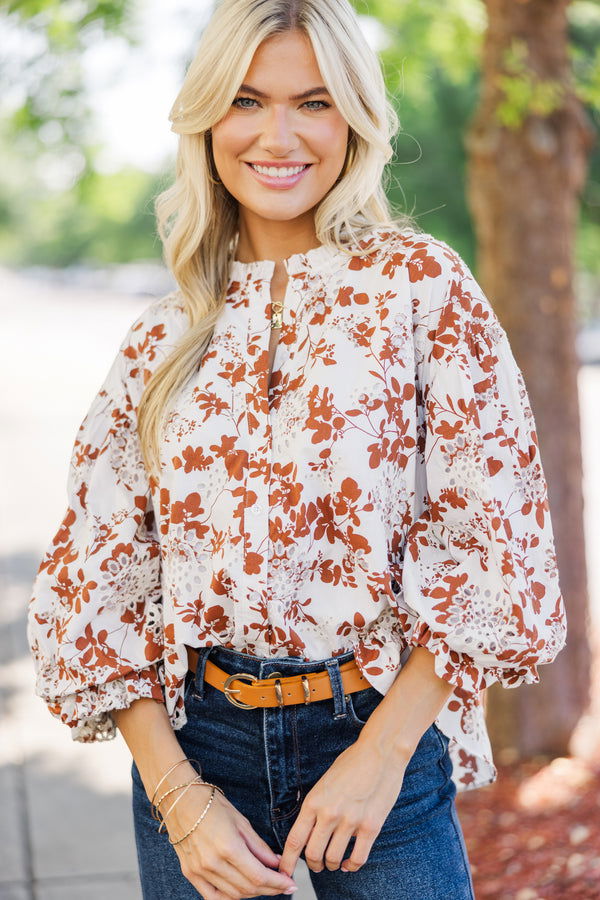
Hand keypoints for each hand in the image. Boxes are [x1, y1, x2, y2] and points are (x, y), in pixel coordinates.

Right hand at [165, 783, 298, 897]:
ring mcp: (200, 871)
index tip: (290, 883)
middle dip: (269, 889)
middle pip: (248, 888)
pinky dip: (230, 897)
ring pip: (233, 895)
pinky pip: (213, 897)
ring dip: (252, 893)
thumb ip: (259, 846)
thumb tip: (277, 863)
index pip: (259, 876)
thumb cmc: (212, 805)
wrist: (181, 800)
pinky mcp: (190, 873)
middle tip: (281, 884)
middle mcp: (213, 863)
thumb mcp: (241, 821)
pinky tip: (241, 891)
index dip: (278, 883)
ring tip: (264, 884)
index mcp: (228, 847)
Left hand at [277, 737, 408, 879]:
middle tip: (317, 865)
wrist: (380, 752)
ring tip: (334, 863)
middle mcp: (329, 813)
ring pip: (334, 860)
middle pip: (312, 854)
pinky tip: (350, 864)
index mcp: (314, 801)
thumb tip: (309, 832)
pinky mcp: (371, 826)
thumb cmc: (352, 763)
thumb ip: (316, 806)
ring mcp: (350, 821)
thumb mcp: (324, 782)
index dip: (287, 862)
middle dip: (313, 865)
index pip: (294, 840)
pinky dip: (352, 866)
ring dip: (332, 865)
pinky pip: (358, 858)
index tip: (284, 873)